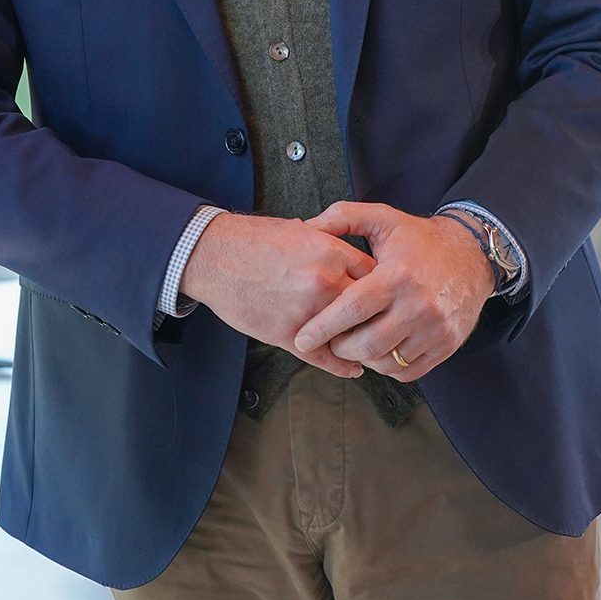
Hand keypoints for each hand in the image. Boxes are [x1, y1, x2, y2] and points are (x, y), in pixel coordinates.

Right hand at [179, 212, 376, 377]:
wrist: (215, 256)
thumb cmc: (253, 240)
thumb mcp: (297, 230)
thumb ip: (324, 241)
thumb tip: (338, 243)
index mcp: (330, 252)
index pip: (374, 275)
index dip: (381, 287)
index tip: (383, 296)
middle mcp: (325, 283)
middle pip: (370, 307)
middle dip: (377, 316)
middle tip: (385, 325)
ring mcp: (308, 312)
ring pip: (351, 336)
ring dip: (361, 343)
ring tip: (371, 350)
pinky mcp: (288, 335)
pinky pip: (326, 358)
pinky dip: (343, 367)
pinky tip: (353, 368)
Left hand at [290, 201, 493, 382]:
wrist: (472, 255)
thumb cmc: (419, 239)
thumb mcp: (382, 217)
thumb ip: (341, 218)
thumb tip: (306, 227)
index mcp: (397, 275)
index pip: (353, 309)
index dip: (323, 327)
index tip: (302, 338)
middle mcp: (419, 305)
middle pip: (367, 343)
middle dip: (339, 347)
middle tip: (329, 341)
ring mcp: (435, 328)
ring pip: (387, 362)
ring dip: (363, 359)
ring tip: (353, 344)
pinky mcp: (447, 345)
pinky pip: (409, 371)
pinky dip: (388, 367)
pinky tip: (379, 351)